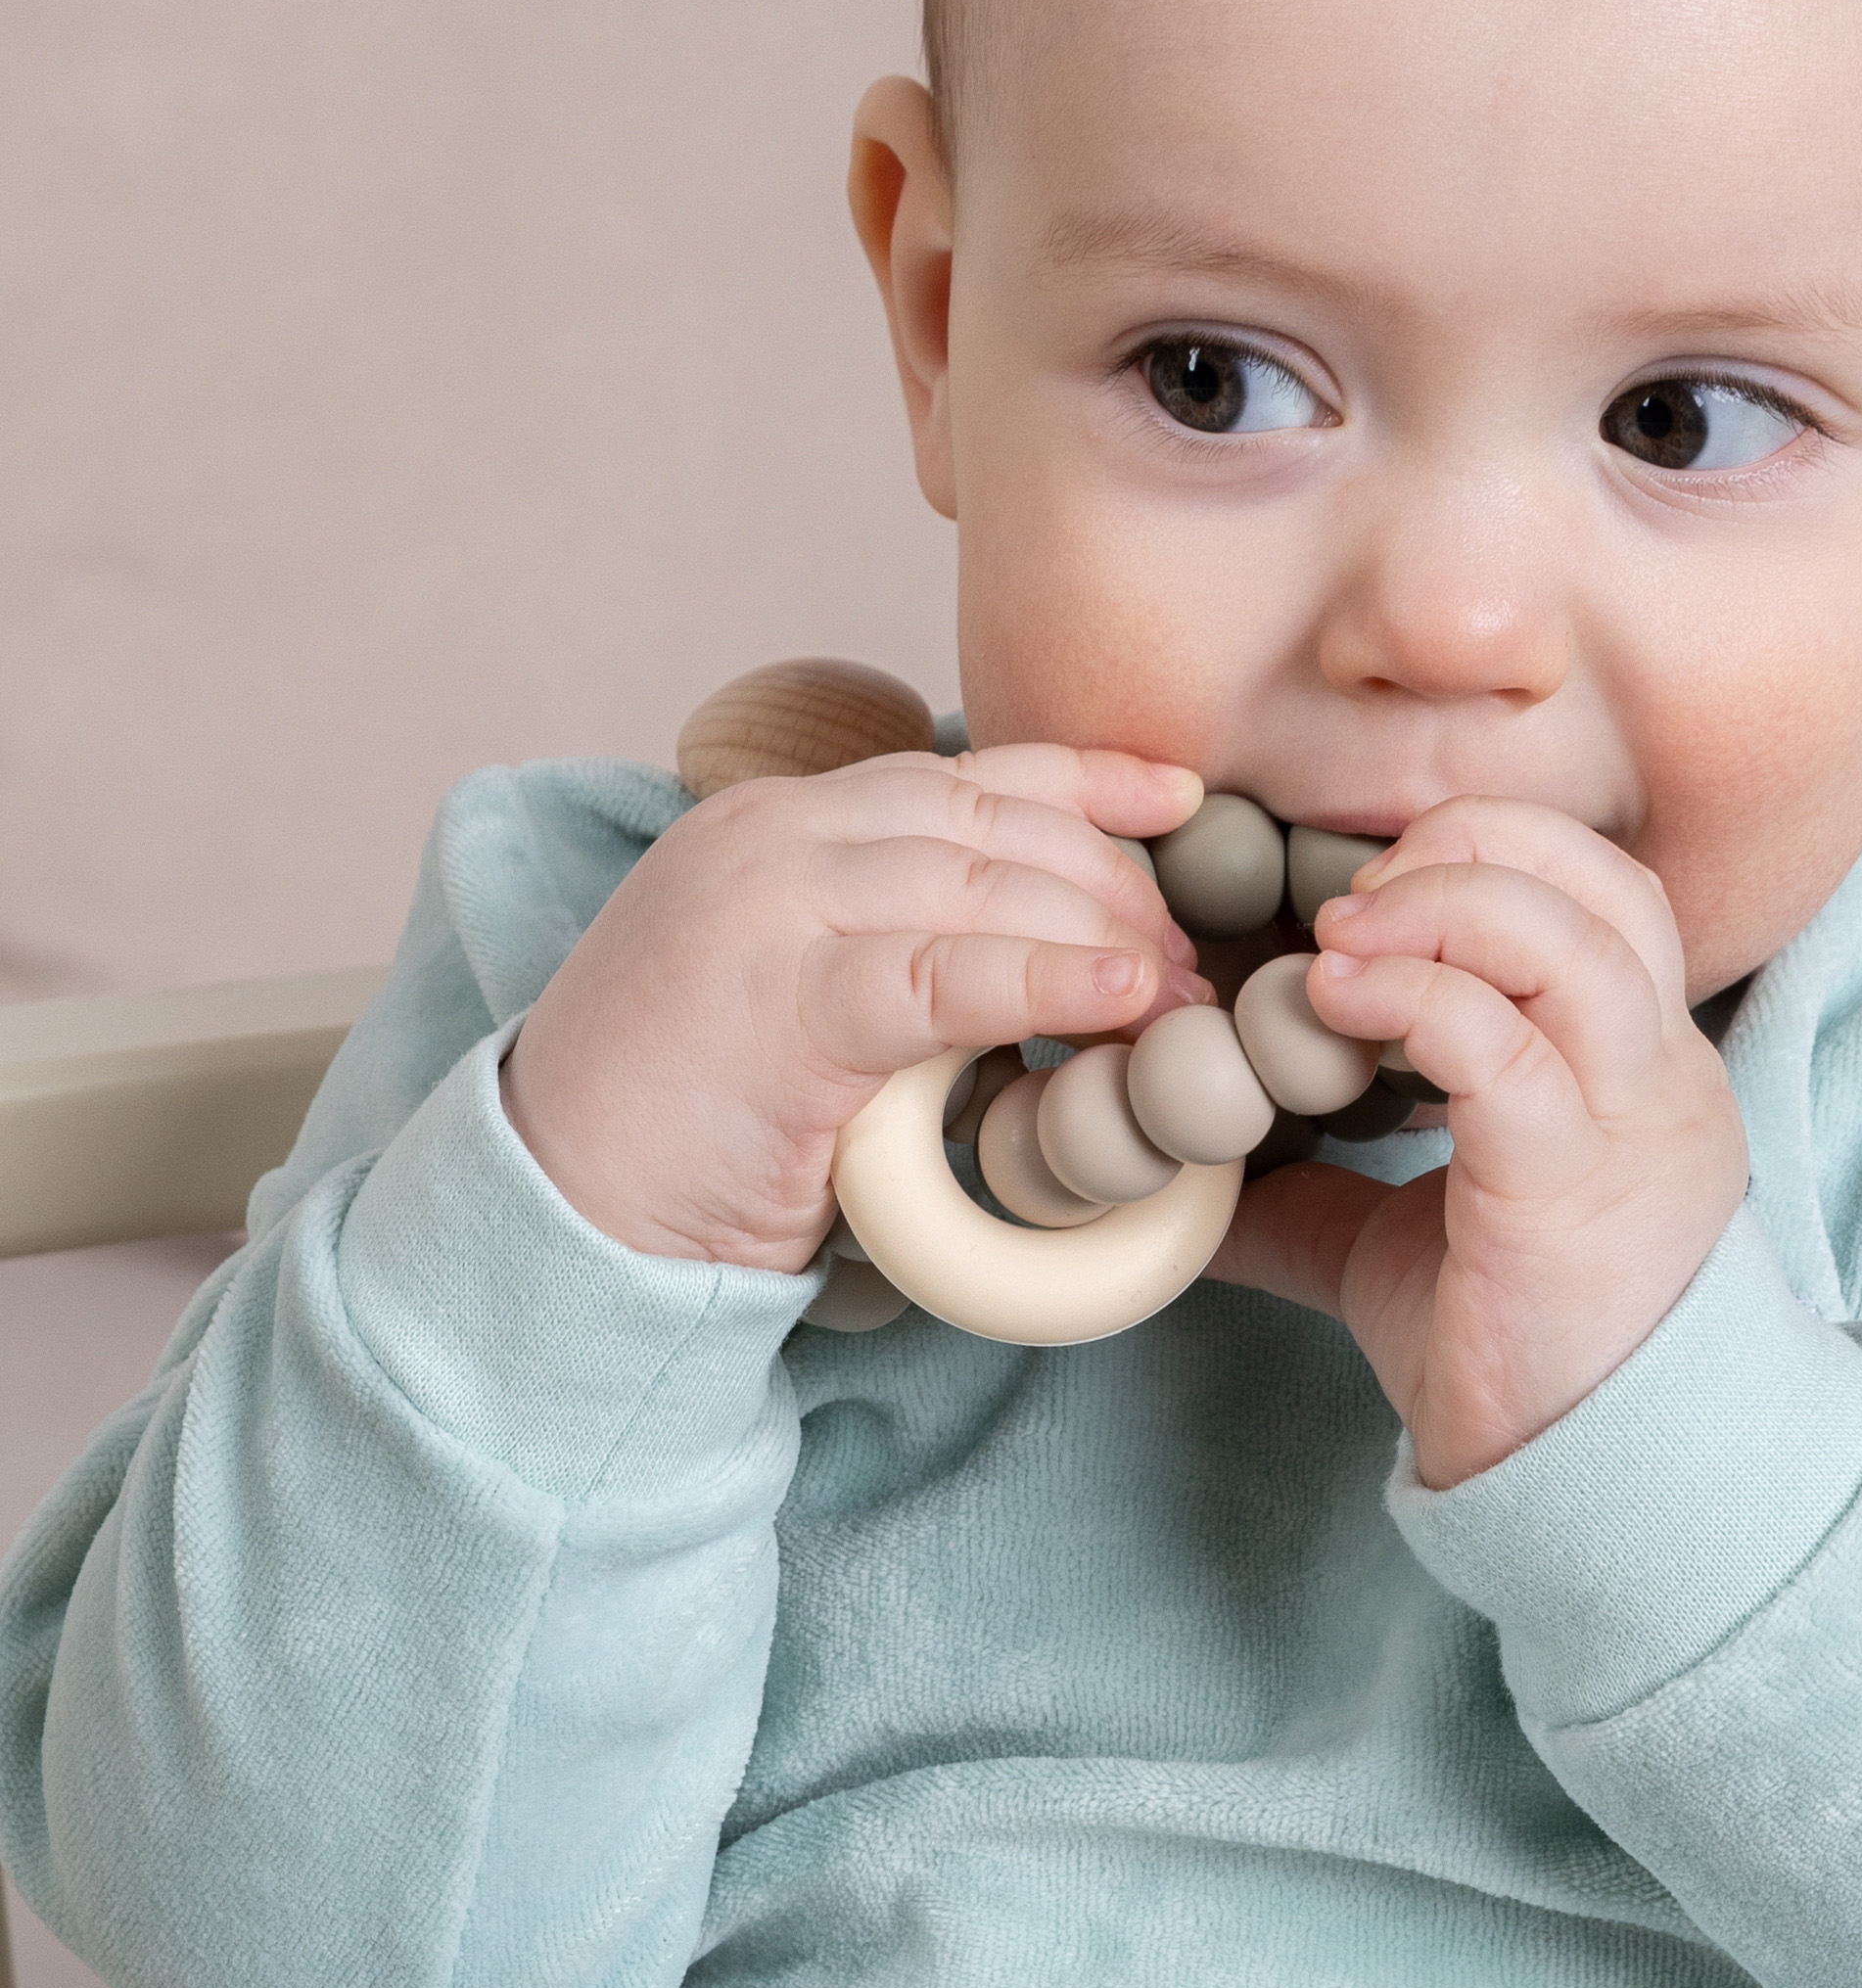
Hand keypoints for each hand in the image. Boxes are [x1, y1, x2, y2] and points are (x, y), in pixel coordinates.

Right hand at [500, 748, 1208, 1270]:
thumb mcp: (790, 994)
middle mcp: (768, 838)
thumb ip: (885, 947)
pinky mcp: (782, 1003)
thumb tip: (1045, 959)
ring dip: (1100, 936)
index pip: (957, 775)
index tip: (1181, 797)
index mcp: (770, 823)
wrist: (553, 1212)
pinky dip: (1046, 980)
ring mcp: (767, 908)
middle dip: (1111, 883)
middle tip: (1183, 962)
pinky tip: (1117, 999)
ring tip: (1174, 999)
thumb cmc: (686, 1126)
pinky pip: (945, 976)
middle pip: (989, 822)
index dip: (1085, 780)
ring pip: (981, 883)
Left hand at [1208, 802, 1747, 1485]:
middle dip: (1467, 856)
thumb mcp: (1398, 1251)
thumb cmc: (1515, 1359)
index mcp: (1638, 1069)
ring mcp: (1633, 1128)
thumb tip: (1192, 1178)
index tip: (1373, 897)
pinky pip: (1505, 1049)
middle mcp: (1660, 1078)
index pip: (1602, 894)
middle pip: (1603, 887)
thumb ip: (1313, 1197)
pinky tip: (1332, 1003)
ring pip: (1571, 944)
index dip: (1487, 857)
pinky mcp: (1572, 1187)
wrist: (1586, 1488)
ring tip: (1337, 940)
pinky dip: (1412, 997)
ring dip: (1437, 910)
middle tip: (1349, 901)